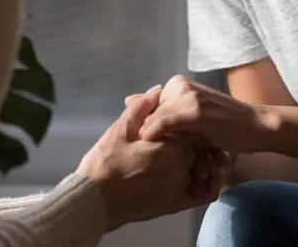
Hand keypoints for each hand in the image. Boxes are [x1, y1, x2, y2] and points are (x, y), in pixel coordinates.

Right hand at [77, 86, 218, 230]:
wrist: (92, 202)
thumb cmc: (104, 165)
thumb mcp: (120, 130)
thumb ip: (142, 108)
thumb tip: (158, 90)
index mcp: (173, 149)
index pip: (190, 128)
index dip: (180, 123)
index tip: (167, 124)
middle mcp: (182, 170)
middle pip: (198, 148)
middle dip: (187, 141)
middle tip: (166, 139)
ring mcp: (180, 190)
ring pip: (200, 168)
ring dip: (196, 160)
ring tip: (172, 156)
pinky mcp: (174, 206)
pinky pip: (202, 193)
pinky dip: (206, 183)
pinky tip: (194, 176)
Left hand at [138, 75, 275, 155]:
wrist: (256, 128)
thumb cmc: (225, 126)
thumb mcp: (190, 118)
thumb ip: (161, 109)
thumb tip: (128, 99)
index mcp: (177, 85)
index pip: (146, 108)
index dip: (144, 129)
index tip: (145, 147)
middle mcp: (180, 85)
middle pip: (148, 114)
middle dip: (148, 136)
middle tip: (159, 155)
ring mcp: (187, 95)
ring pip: (153, 118)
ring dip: (152, 139)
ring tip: (160, 157)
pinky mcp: (194, 109)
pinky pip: (164, 121)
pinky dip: (155, 133)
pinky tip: (154, 145)